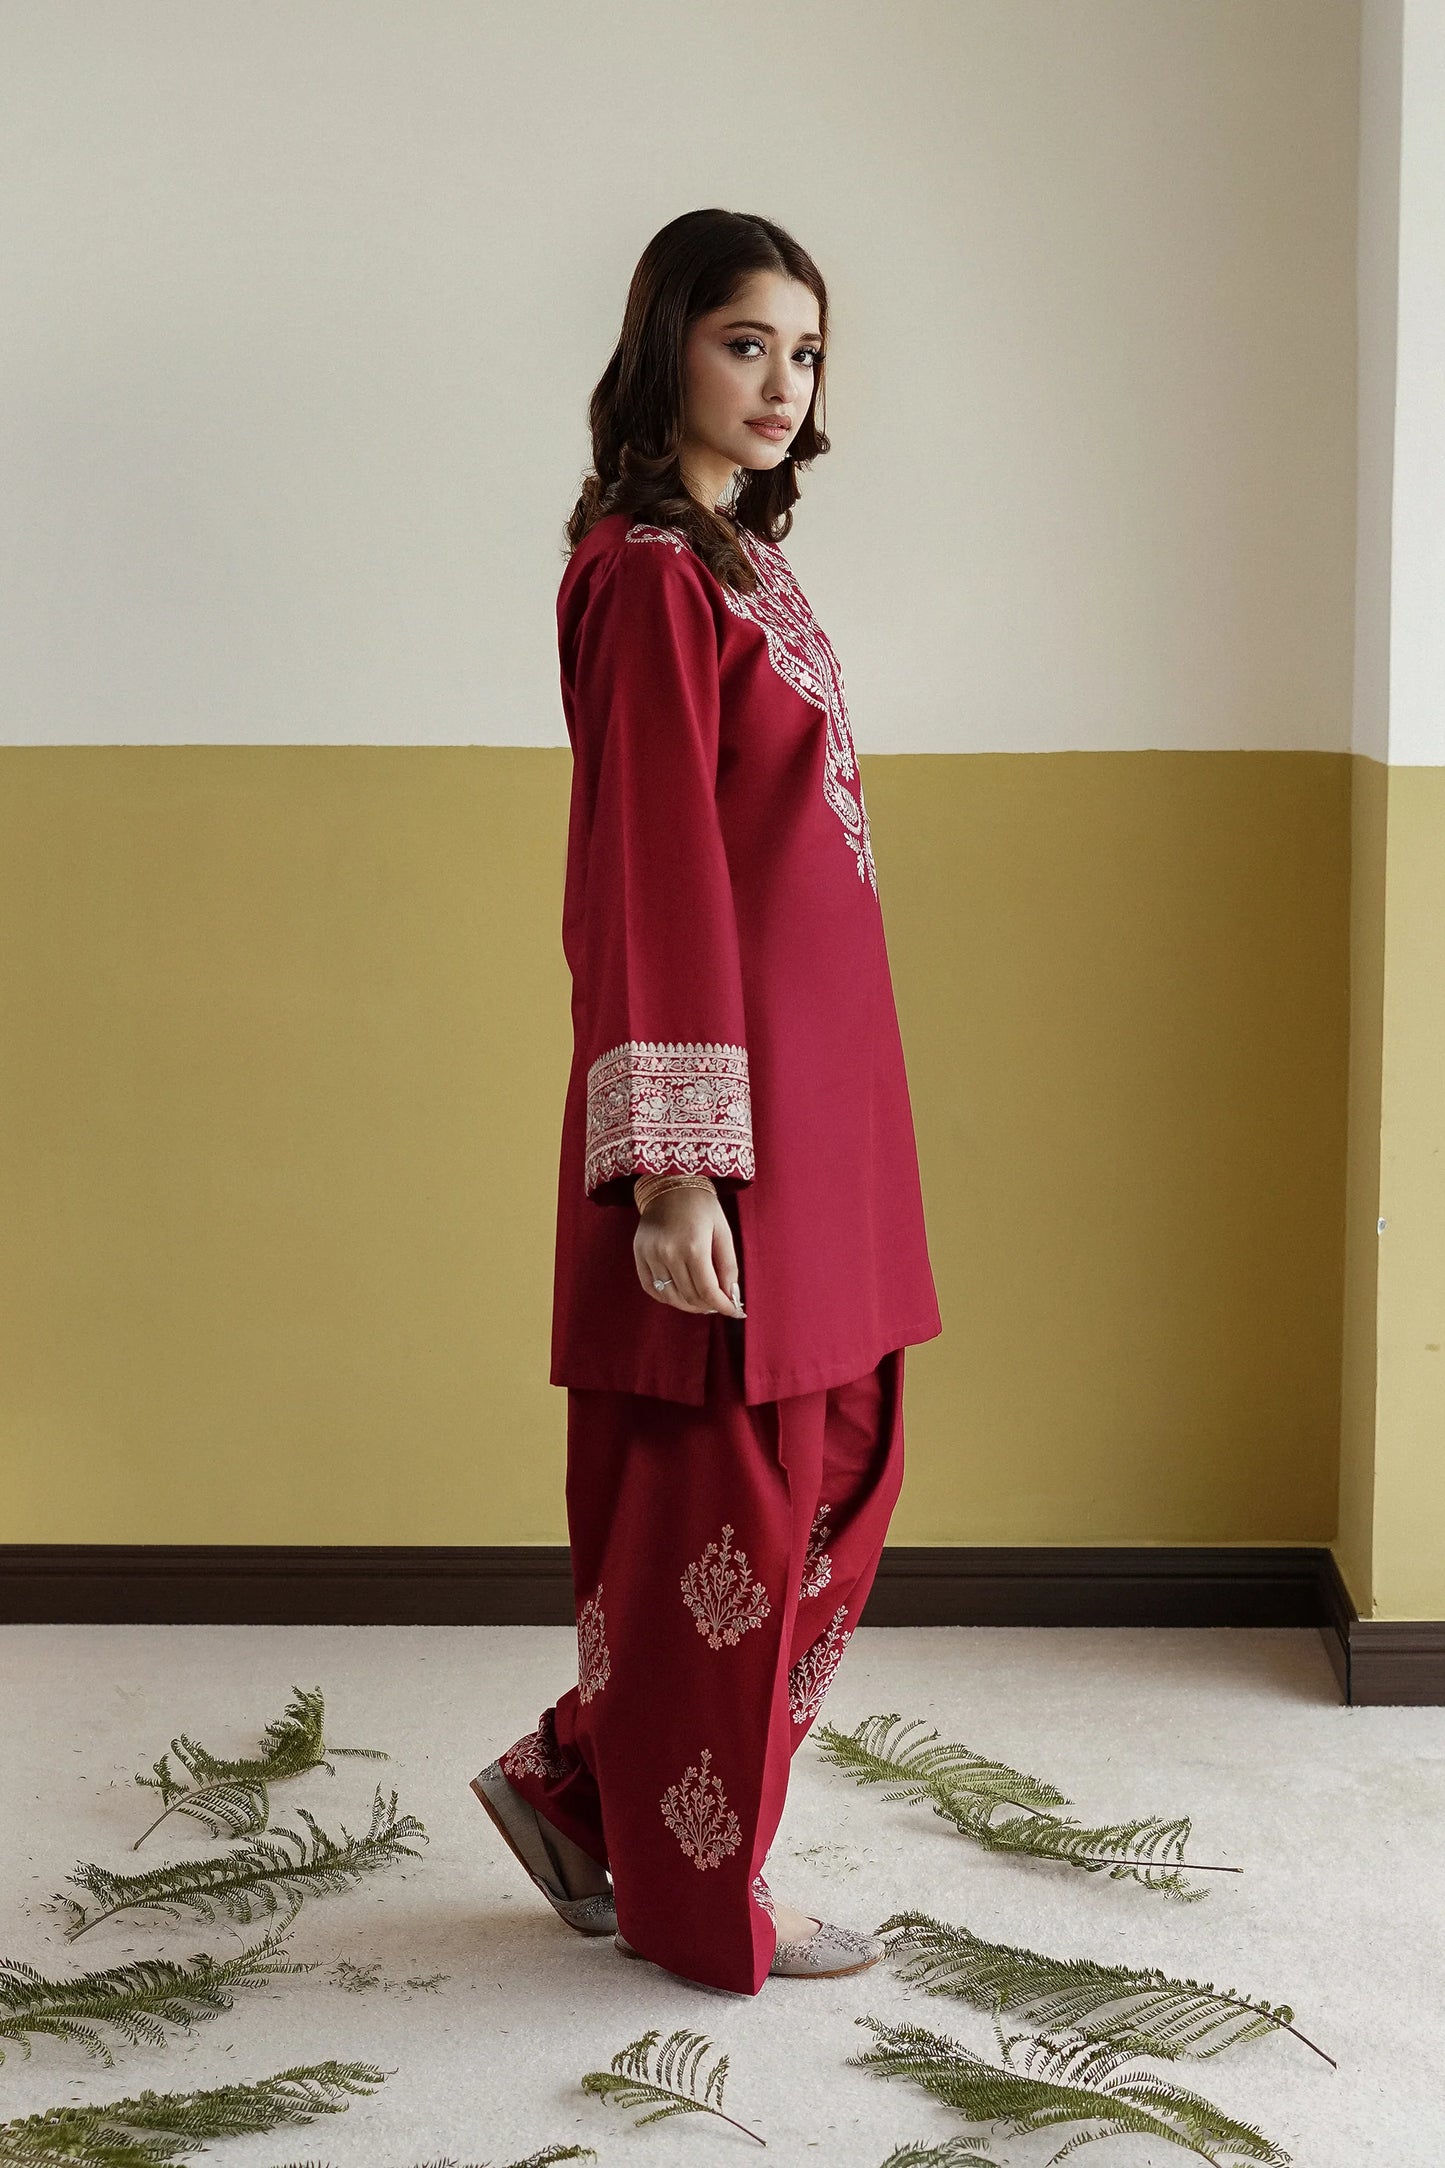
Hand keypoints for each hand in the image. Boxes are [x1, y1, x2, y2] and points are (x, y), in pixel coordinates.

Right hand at [634, 1185, 744, 1315]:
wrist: (670, 1185)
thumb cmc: (701, 1207)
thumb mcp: (723, 1231)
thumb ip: (728, 1266)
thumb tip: (730, 1295)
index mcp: (693, 1246)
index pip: (707, 1291)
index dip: (722, 1305)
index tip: (733, 1311)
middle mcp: (668, 1253)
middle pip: (690, 1297)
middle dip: (708, 1305)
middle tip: (719, 1303)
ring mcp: (650, 1255)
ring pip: (670, 1297)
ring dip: (689, 1305)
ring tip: (702, 1301)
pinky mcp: (639, 1255)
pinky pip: (652, 1289)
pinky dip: (667, 1297)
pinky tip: (680, 1293)